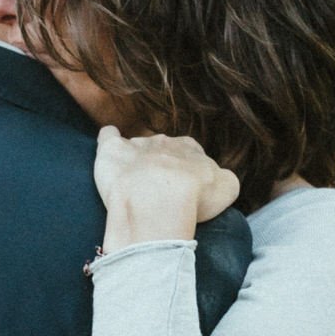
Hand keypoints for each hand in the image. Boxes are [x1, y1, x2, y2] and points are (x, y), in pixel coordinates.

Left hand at [94, 125, 239, 253]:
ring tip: (132, 184)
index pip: (189, 153)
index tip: (182, 189)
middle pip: (161, 150)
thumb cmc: (195, 196)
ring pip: (135, 147)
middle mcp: (163, 142)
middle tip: (157, 193)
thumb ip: (223, 180)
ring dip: (134, 161)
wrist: (159, 199)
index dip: (186, 171)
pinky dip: (108, 139)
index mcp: (190, 148)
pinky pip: (108, 135)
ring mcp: (136, 145)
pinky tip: (107, 149)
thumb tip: (220, 180)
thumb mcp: (227, 189)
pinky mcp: (111, 151)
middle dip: (160, 167)